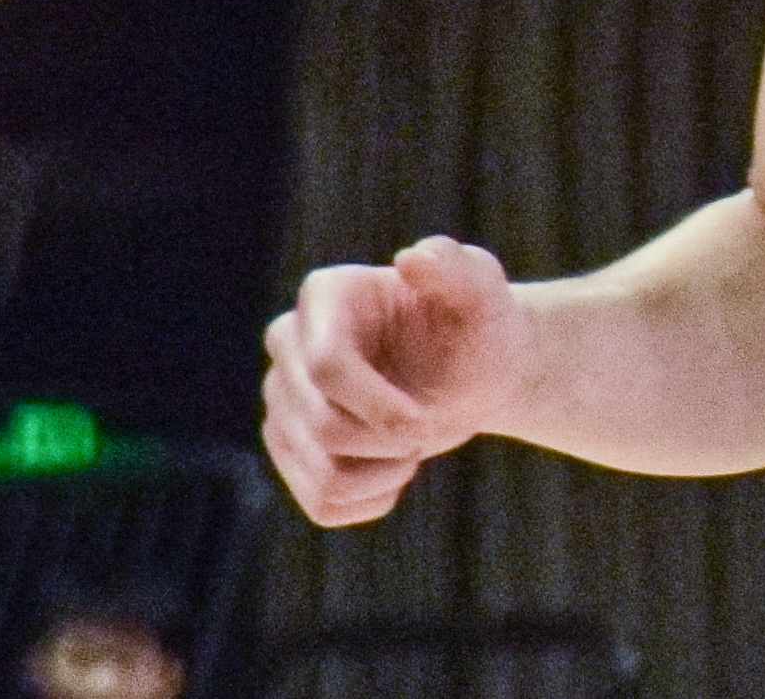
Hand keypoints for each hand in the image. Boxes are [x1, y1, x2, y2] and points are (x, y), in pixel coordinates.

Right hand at [261, 235, 533, 525]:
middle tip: (430, 423)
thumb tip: (411, 259)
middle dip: (392, 438)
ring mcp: (281, 399)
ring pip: (321, 473)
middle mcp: (287, 344)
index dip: (381, 408)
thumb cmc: (478, 324)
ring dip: (386, 473)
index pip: (326, 367)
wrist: (475, 369)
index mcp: (325, 296)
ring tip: (415, 444)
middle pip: (322, 425)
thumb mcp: (482, 292)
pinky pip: (322, 504)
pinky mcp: (289, 447)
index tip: (427, 419)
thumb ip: (458, 268)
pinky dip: (373, 501)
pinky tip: (397, 471)